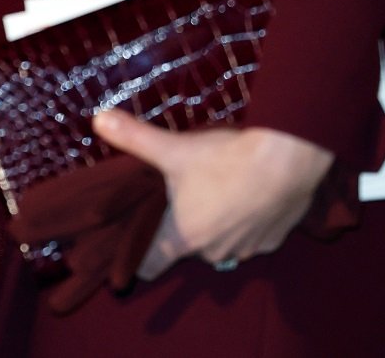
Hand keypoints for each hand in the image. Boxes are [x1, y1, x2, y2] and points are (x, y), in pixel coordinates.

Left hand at [92, 111, 332, 279]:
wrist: (287, 162)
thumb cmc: (225, 160)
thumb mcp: (174, 148)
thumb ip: (134, 138)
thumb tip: (97, 120)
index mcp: (183, 236)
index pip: (150, 264)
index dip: (139, 257)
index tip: (133, 245)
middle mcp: (211, 251)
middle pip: (187, 248)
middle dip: (184, 227)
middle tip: (184, 196)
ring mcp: (246, 249)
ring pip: (222, 243)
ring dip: (219, 225)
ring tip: (219, 191)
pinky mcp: (274, 241)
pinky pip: (254, 237)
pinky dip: (249, 222)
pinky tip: (251, 196)